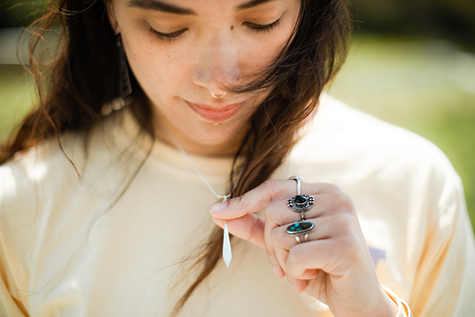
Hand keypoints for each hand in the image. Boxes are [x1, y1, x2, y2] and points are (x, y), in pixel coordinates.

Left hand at [209, 179, 396, 316]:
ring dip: (283, 262)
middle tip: (285, 266)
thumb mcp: (284, 246)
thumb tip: (219, 212)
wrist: (358, 302)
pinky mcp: (345, 244)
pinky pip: (296, 256)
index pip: (274, 188)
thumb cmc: (321, 269)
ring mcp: (343, 219)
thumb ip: (256, 227)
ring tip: (302, 273)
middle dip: (270, 246)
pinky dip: (296, 273)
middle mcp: (336, 199)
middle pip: (273, 212)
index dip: (245, 200)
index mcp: (323, 192)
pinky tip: (312, 278)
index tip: (217, 212)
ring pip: (282, 235)